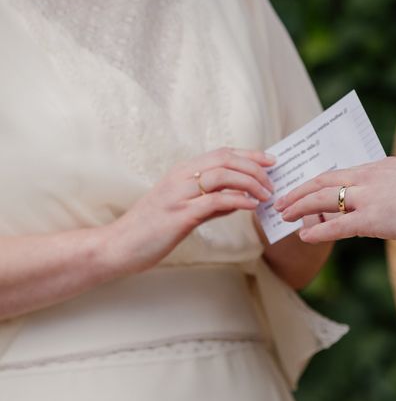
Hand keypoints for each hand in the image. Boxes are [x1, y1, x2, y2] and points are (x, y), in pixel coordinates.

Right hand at [107, 147, 274, 273]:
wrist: (118, 246)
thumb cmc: (150, 230)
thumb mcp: (182, 210)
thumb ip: (210, 204)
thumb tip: (239, 201)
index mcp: (181, 173)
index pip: (221, 154)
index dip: (249, 154)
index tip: (270, 160)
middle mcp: (180, 178)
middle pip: (225, 159)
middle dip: (255, 167)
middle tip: (273, 181)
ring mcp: (178, 195)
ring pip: (222, 175)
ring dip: (250, 182)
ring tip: (267, 195)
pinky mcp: (179, 215)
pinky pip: (215, 201)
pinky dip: (238, 200)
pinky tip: (252, 205)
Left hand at [274, 156, 395, 242]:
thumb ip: (391, 187)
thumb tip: (383, 201)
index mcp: (377, 166)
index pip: (339, 173)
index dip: (317, 182)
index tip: (304, 187)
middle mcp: (367, 177)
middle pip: (322, 181)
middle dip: (299, 191)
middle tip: (282, 200)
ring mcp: (367, 197)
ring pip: (322, 199)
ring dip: (299, 207)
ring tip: (284, 215)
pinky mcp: (371, 219)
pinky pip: (336, 225)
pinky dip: (317, 230)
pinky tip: (304, 236)